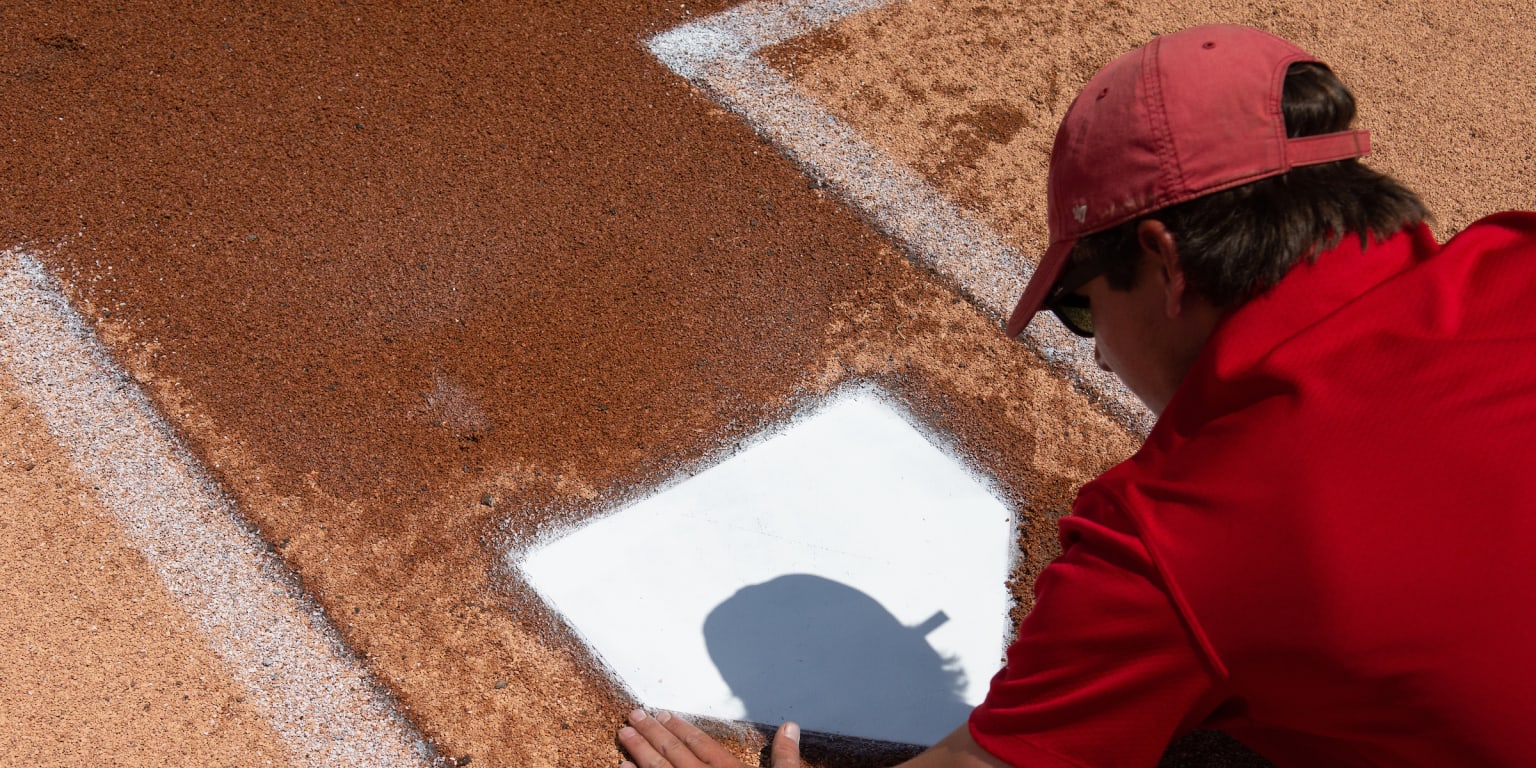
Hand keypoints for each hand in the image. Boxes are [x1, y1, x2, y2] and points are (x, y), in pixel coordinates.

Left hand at [618, 709, 799, 767]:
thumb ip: (786, 758)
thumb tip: (790, 727)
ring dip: (639, 751)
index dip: (682, 728)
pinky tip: (622, 767)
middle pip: (674, 753)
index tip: (663, 714)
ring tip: (624, 734)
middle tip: (634, 715)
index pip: (702, 745)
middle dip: (652, 732)